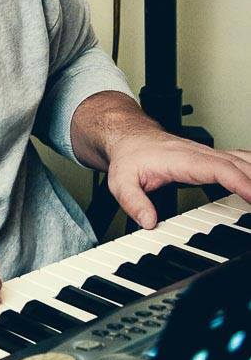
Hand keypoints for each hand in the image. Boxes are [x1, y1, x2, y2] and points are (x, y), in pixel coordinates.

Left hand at [107, 132, 250, 228]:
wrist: (130, 137)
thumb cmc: (129, 157)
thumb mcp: (120, 182)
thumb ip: (133, 202)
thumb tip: (149, 222)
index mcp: (182, 160)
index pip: (218, 169)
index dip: (239, 182)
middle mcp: (200, 154)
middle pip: (238, 165)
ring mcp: (207, 154)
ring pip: (242, 160)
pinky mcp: (210, 158)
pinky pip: (238, 161)